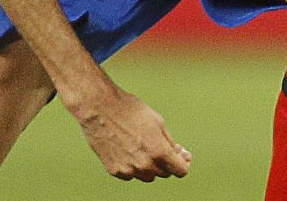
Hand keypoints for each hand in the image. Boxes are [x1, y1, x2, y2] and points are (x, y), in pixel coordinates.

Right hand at [75, 85, 191, 181]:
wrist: (101, 110)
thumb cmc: (132, 111)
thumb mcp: (158, 121)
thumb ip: (169, 141)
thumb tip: (178, 154)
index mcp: (158, 150)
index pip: (180, 170)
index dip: (184, 163)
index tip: (183, 156)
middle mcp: (145, 164)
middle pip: (164, 173)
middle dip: (167, 162)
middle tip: (164, 147)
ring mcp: (129, 170)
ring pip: (147, 176)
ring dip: (151, 166)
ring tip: (144, 145)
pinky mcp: (114, 171)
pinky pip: (131, 174)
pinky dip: (134, 166)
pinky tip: (130, 149)